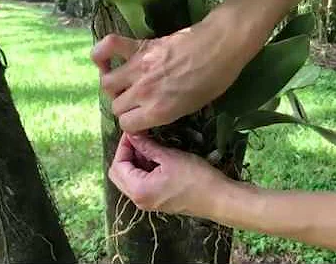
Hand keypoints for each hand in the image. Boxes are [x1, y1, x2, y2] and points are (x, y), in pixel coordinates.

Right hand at [91, 12, 253, 132]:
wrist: (221, 46)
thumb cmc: (215, 80)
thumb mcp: (192, 108)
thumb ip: (166, 113)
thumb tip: (150, 113)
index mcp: (158, 111)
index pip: (126, 125)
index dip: (133, 125)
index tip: (140, 120)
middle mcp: (143, 91)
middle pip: (116, 107)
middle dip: (125, 108)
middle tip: (137, 102)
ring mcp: (138, 67)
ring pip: (107, 84)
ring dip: (114, 87)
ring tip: (124, 85)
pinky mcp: (139, 47)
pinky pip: (108, 47)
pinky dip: (101, 54)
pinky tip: (105, 62)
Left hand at [108, 133, 231, 216]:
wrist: (217, 198)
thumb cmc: (195, 178)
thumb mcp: (169, 157)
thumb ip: (147, 146)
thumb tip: (132, 134)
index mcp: (138, 189)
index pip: (118, 165)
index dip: (123, 146)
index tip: (133, 132)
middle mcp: (138, 199)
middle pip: (119, 174)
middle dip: (126, 154)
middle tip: (138, 138)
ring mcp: (147, 202)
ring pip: (129, 179)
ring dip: (134, 162)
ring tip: (148, 145)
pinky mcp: (156, 201)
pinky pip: (140, 184)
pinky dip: (142, 170)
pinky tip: (155, 157)